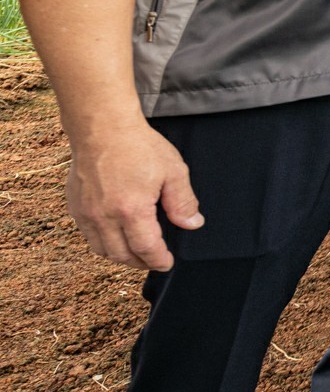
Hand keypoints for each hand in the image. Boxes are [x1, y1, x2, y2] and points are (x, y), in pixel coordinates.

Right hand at [66, 120, 202, 270]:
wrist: (102, 128)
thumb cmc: (138, 146)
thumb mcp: (173, 171)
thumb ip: (183, 202)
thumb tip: (192, 224)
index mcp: (131, 209)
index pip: (146, 248)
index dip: (158, 260)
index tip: (167, 263)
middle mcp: (104, 216)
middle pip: (122, 255)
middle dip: (141, 263)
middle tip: (155, 260)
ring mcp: (86, 213)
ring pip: (102, 249)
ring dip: (121, 256)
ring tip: (137, 252)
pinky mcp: (75, 207)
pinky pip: (88, 236)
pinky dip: (104, 243)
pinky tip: (117, 236)